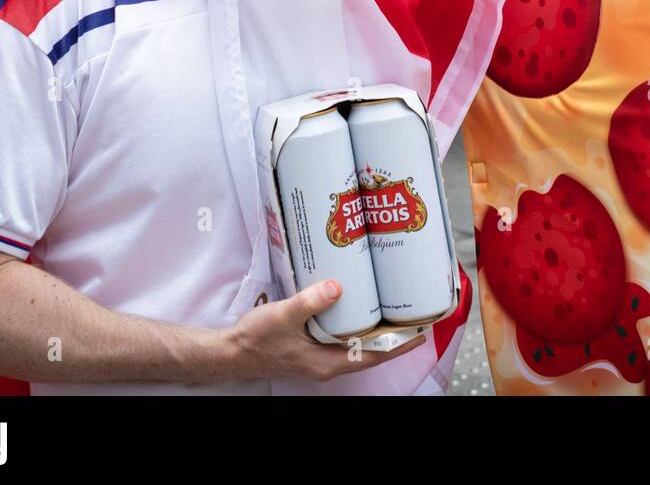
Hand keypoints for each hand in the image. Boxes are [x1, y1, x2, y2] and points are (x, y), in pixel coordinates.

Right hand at [222, 280, 425, 381]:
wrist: (230, 352)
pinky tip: (354, 305)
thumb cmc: (256, 339)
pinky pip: (339, 337)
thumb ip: (311, 302)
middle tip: (410, 313)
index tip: (419, 332)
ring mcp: (318, 356)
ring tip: (389, 307)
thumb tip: (338, 286)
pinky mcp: (310, 347)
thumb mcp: (284, 316)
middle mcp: (327, 363)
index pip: (373, 355)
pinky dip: (351, 324)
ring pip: (354, 343)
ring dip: (372, 328)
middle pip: (368, 350)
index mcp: (327, 362)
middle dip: (390, 335)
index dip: (398, 344)